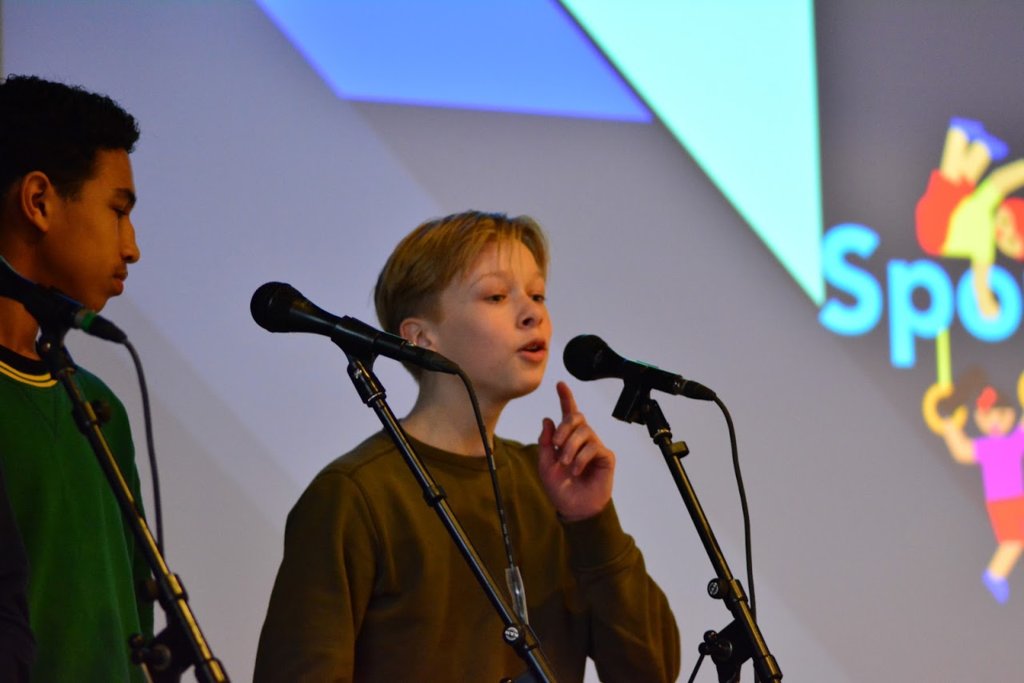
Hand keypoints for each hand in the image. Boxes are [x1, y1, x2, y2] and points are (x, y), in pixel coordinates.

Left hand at [538, 381, 614, 521]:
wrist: (575, 508)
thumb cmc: (560, 487)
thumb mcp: (545, 465)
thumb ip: (545, 442)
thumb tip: (547, 419)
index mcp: (567, 439)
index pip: (568, 413)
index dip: (565, 398)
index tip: (560, 384)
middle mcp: (582, 439)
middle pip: (576, 417)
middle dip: (564, 428)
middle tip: (556, 445)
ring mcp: (595, 446)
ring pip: (584, 432)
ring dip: (570, 447)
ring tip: (566, 464)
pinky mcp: (605, 457)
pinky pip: (594, 447)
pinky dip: (581, 458)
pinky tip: (576, 469)